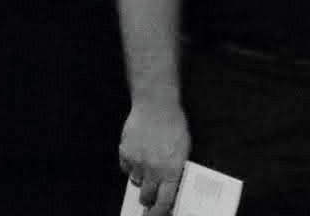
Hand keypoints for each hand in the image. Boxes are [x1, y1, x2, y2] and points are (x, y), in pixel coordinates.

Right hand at [119, 99, 189, 215]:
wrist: (156, 104)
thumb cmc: (174, 123)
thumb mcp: (183, 149)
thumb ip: (176, 169)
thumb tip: (172, 184)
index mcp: (171, 170)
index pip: (164, 201)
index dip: (160, 211)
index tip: (158, 214)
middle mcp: (153, 170)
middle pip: (146, 197)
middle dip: (148, 199)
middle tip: (150, 195)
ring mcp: (137, 162)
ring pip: (136, 182)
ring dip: (141, 178)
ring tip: (148, 164)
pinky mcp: (125, 154)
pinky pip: (126, 168)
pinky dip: (131, 165)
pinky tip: (139, 153)